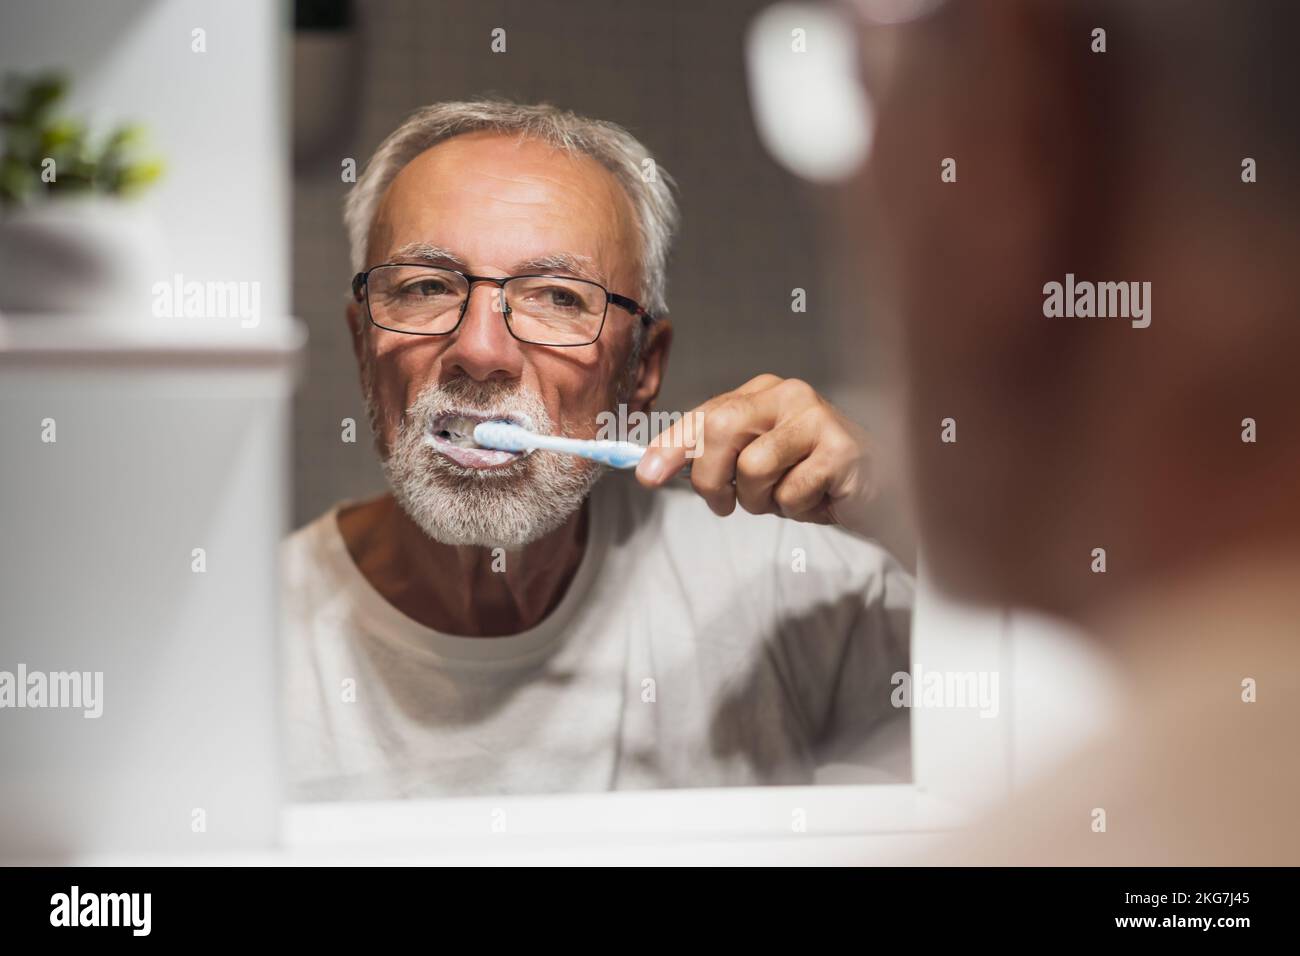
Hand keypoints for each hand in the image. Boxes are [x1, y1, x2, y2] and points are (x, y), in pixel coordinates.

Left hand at [635, 374, 879, 532]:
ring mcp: (818, 418)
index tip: (647, 475)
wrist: (878, 490)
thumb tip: (652, 467)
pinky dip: (796, 509)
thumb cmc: (810, 476)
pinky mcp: (842, 449)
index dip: (672, 445)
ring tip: (786, 497)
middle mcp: (789, 394)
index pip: (705, 413)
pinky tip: (818, 499)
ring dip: (761, 501)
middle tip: (725, 504)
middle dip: (711, 477)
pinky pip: (792, 492)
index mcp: (763, 392)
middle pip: (721, 428)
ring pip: (754, 467)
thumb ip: (714, 457)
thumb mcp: (755, 463)